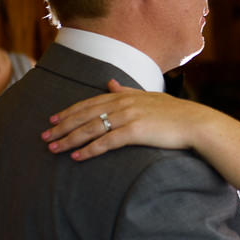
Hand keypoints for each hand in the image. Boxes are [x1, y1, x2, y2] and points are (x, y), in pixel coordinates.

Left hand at [43, 80, 199, 160]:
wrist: (195, 123)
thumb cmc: (175, 113)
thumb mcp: (149, 97)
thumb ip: (127, 90)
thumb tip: (110, 82)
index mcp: (125, 95)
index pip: (90, 102)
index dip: (70, 111)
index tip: (53, 120)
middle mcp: (123, 103)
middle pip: (85, 115)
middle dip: (63, 126)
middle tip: (45, 137)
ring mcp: (129, 116)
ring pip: (91, 128)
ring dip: (70, 139)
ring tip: (54, 149)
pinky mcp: (135, 131)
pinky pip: (106, 142)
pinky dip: (89, 149)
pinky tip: (77, 156)